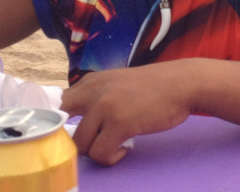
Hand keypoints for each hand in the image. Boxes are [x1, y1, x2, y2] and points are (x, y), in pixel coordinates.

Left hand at [60, 60, 195, 165]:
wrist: (181, 83)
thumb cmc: (153, 86)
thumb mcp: (118, 83)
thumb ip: (97, 95)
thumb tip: (78, 119)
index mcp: (92, 81)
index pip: (58, 103)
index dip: (59, 123)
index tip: (71, 133)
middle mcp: (93, 91)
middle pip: (59, 124)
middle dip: (69, 140)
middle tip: (91, 143)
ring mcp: (105, 106)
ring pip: (79, 144)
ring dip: (96, 151)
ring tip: (116, 144)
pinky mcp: (119, 122)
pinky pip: (100, 153)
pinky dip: (111, 157)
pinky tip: (125, 148)